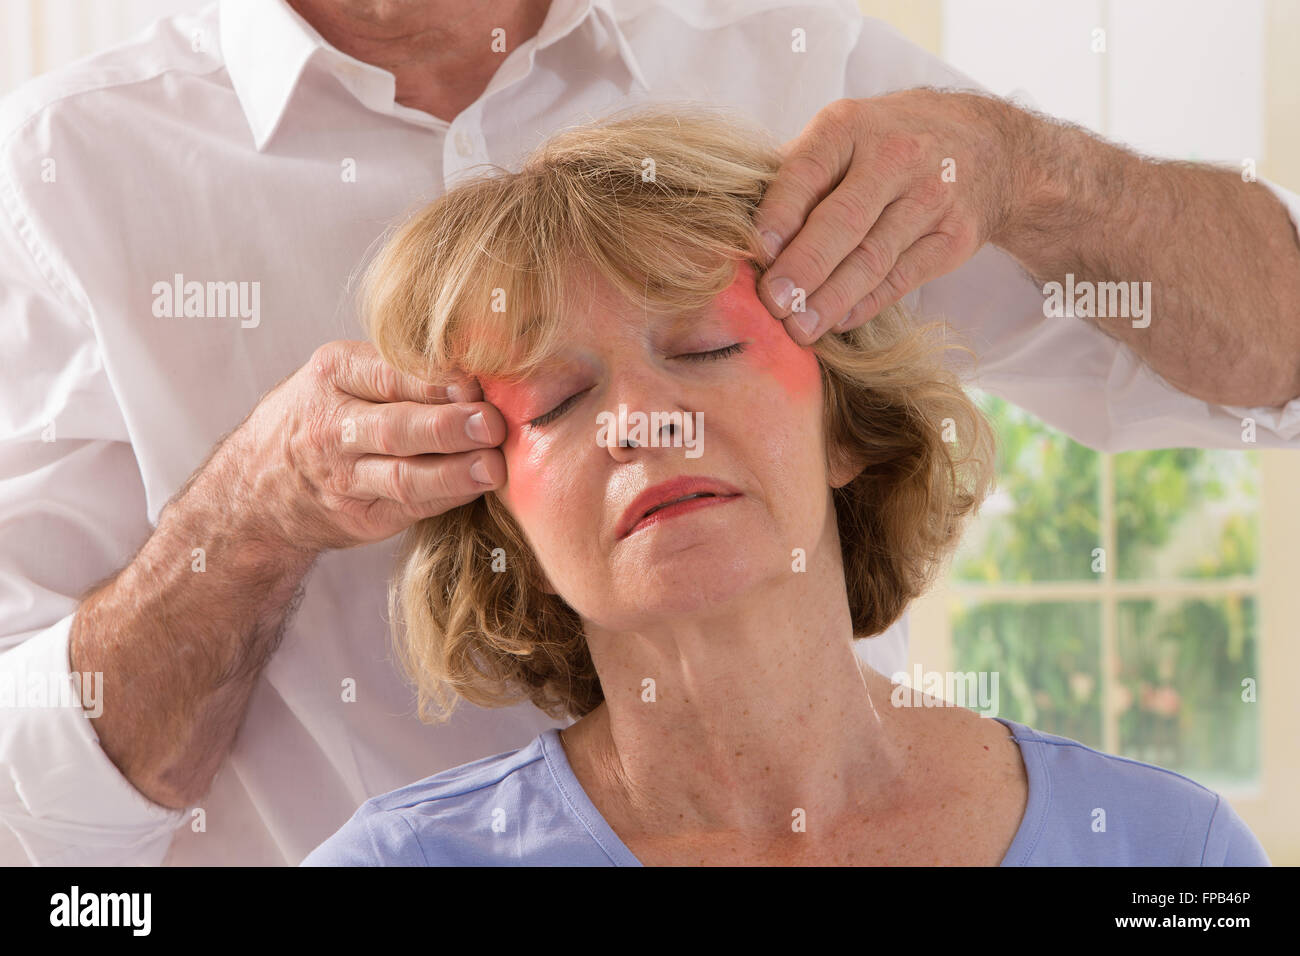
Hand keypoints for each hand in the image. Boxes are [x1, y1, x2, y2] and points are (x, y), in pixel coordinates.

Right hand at [219, 340, 501, 553]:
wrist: (261, 481)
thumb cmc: (326, 412)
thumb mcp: (344, 374)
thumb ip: (403, 370)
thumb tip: (483, 370)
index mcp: (333, 374)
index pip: (388, 375)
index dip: (435, 381)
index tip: (475, 383)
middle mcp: (332, 426)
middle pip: (395, 427)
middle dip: (448, 426)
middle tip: (492, 425)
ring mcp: (343, 477)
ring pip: (402, 476)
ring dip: (453, 472)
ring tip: (492, 466)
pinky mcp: (359, 515)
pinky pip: (409, 506)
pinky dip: (447, 496)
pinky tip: (476, 487)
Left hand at [754, 90, 1019, 342]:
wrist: (988, 145)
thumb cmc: (889, 142)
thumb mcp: (844, 133)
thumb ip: (795, 173)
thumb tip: (737, 223)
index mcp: (850, 126)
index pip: (807, 172)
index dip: (780, 216)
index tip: (758, 255)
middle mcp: (894, 157)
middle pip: (843, 222)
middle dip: (804, 268)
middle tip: (773, 304)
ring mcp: (930, 198)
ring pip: (873, 259)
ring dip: (831, 299)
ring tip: (799, 329)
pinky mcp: (954, 238)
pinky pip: (902, 279)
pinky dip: (866, 304)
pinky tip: (837, 321)